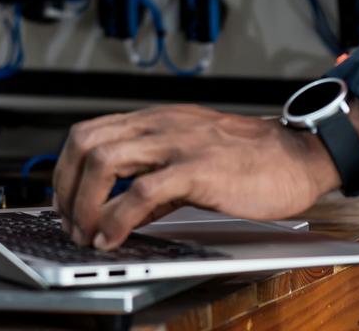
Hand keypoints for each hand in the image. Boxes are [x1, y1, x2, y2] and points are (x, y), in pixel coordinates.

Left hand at [52, 104, 341, 250]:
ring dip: (85, 204)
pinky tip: (113, 238)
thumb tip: (121, 210)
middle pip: (86, 144)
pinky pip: (142, 192)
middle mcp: (157, 125)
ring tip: (87, 235)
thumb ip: (153, 178)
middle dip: (66, 188)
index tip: (64, 202)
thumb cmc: (246, 157)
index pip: (88, 133)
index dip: (65, 170)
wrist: (294, 155)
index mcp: (153, 120)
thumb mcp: (189, 156)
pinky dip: (117, 219)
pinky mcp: (195, 170)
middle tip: (70, 223)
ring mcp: (175, 144)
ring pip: (105, 161)